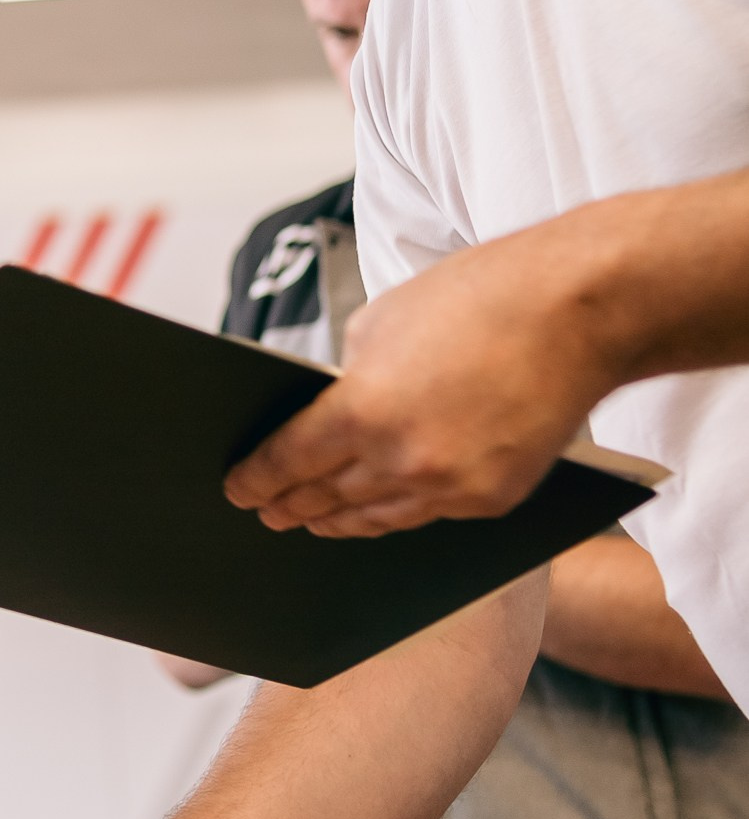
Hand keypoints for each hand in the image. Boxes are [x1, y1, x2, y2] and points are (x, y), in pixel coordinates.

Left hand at [224, 228, 610, 538]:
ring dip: (341, 520)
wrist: (579, 310)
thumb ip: (351, 376)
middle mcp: (403, 459)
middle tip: (269, 512)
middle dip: (292, 505)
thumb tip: (332, 412)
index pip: (289, 461)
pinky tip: (380, 512)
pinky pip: (430, 514)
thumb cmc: (481, 298)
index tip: (238, 490)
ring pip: (378, 517)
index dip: (256, 480)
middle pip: (328, 496)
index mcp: (364, 409)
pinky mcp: (494, 498)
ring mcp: (452, 486)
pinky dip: (398, 512)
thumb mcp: (383, 321)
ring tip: (316, 521)